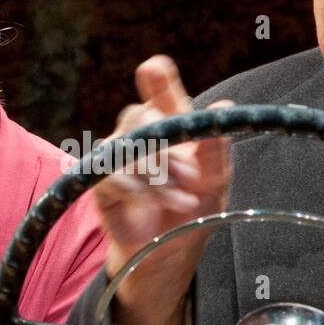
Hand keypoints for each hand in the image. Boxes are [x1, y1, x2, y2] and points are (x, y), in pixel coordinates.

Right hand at [91, 56, 231, 324]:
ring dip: (156, 171)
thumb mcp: (215, 182)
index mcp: (170, 129)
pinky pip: (107, 174)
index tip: (154, 68)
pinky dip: (131, 186)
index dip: (158, 80)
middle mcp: (140, 138)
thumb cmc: (192, 212)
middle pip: (139, 117)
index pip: (161, 95)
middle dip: (167, 145)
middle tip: (190, 174)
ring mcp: (117, 160)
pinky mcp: (100, 185)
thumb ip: (216, 147)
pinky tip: (149, 199)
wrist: (169, 256)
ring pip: (126, 145)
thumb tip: (224, 106)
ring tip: (181, 198)